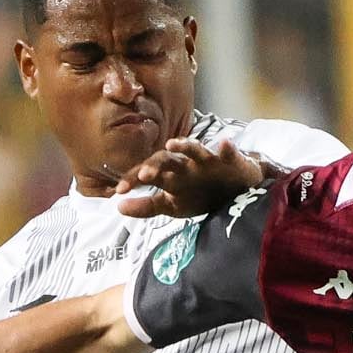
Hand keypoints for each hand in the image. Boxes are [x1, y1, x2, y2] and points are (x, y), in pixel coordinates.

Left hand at [113, 133, 272, 218]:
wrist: (234, 191)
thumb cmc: (199, 195)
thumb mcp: (172, 205)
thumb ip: (146, 206)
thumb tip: (118, 207)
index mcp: (169, 175)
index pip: (147, 173)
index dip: (133, 180)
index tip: (119, 191)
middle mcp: (185, 164)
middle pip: (167, 160)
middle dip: (155, 166)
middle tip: (145, 175)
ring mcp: (207, 160)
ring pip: (194, 149)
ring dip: (184, 146)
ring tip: (172, 144)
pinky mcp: (229, 160)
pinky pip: (228, 152)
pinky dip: (226, 148)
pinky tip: (223, 144)